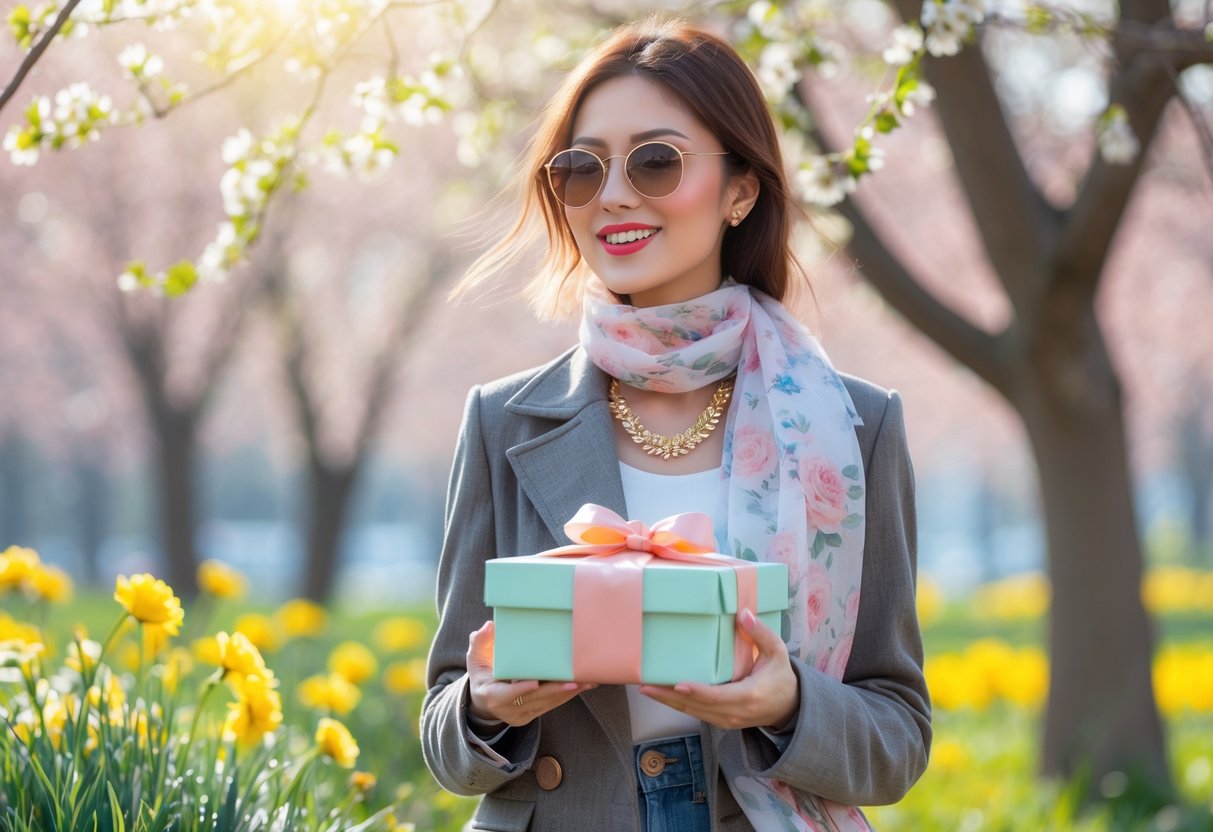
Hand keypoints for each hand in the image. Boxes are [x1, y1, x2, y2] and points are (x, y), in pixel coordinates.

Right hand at [466, 620, 595, 726]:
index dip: (521, 689)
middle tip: (575, 681)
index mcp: (491, 695)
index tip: (535, 682)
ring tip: (587, 681)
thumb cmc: (482, 673)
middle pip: (534, 699)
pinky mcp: (532, 715)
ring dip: (568, 693)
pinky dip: (567, 695)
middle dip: (556, 690)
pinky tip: (582, 686)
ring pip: (547, 704)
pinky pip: (552, 705)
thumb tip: (489, 627)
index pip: (507, 694)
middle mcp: (507, 710)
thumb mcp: (476, 658)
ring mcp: (521, 715)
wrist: (482, 701)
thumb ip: (480, 642)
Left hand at [638, 609, 798, 730]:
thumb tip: (743, 614)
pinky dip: (679, 705)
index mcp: (749, 695)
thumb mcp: (778, 652)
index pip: (718, 696)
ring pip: (693, 713)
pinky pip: (697, 714)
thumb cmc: (781, 677)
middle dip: (669, 697)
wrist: (789, 708)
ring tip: (646, 689)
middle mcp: (735, 712)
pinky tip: (663, 694)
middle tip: (645, 686)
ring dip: (669, 702)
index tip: (677, 684)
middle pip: (697, 707)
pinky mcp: (722, 722)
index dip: (696, 692)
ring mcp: (727, 721)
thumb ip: (761, 633)